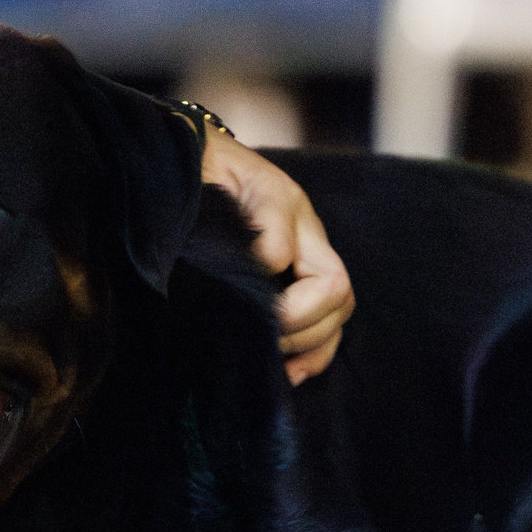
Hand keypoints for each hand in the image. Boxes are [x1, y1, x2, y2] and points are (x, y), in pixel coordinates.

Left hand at [200, 132, 353, 383]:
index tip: (250, 309)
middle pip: (336, 287)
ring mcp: (307, 254)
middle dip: (300, 322)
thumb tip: (270, 264)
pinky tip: (288, 374)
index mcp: (280, 200)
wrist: (192, 157)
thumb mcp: (206, 176)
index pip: (287, 251)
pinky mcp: (300, 278)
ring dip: (309, 342)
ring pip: (339, 310)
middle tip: (261, 335)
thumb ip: (233, 215)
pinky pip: (328, 324)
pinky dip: (313, 355)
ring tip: (273, 359)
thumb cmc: (196, 168)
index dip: (272, 287)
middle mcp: (305, 229)